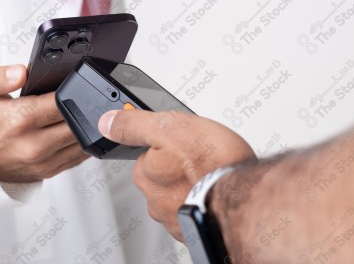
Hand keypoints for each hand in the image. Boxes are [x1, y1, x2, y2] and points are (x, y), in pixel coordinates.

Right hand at [0, 64, 88, 182]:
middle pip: (78, 122)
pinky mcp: (50, 171)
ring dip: (84, 125)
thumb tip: (20, 72)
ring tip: (75, 112)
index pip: (63, 102)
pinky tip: (72, 130)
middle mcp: (33, 144)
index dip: (73, 89)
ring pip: (83, 140)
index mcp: (19, 119)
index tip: (71, 82)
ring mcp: (43, 161)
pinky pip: (79, 156)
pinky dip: (81, 142)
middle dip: (82, 107)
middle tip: (78, 96)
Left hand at [98, 110, 255, 239]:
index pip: (148, 155)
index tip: (183, 142)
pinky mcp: (197, 231)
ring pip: (181, 195)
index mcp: (145, 174)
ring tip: (214, 174)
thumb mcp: (168, 127)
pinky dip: (206, 202)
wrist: (246, 199)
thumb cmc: (212, 163)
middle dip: (180, 167)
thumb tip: (107, 122)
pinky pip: (197, 211)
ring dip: (194, 185)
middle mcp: (155, 201)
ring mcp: (176, 219)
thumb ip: (134, 125)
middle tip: (202, 157)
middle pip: (164, 176)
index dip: (168, 144)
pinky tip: (219, 192)